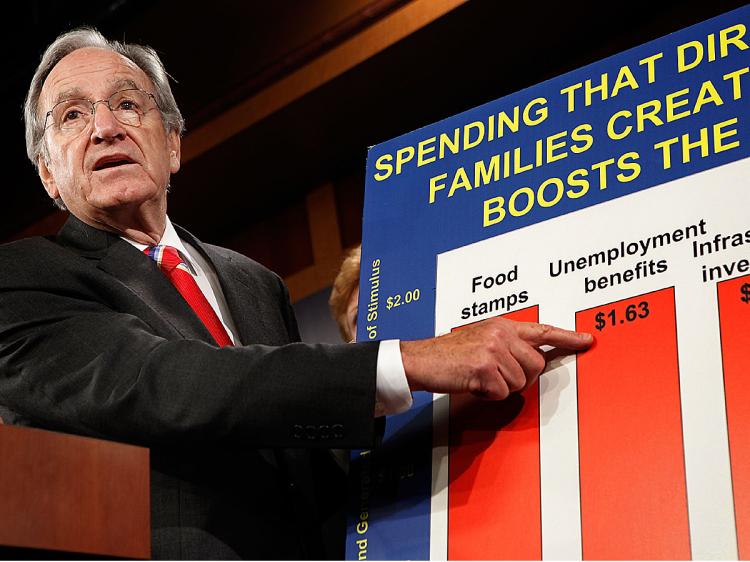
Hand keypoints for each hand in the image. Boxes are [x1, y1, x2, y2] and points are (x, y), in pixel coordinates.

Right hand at [400, 317, 592, 399]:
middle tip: (494, 376)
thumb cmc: (448, 354)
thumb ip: (506, 345)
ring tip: (479, 377)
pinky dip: (487, 394)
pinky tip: (472, 383)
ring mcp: (493, 349)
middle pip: (536, 366)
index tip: (587, 340)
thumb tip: (531, 361)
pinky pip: (502, 393)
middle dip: (519, 378)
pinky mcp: (485, 367)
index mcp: (502, 325)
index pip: (542, 331)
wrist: (420, 360)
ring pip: (520, 382)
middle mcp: (500, 333)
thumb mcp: (480, 338)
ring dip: (500, 387)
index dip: (567, 338)